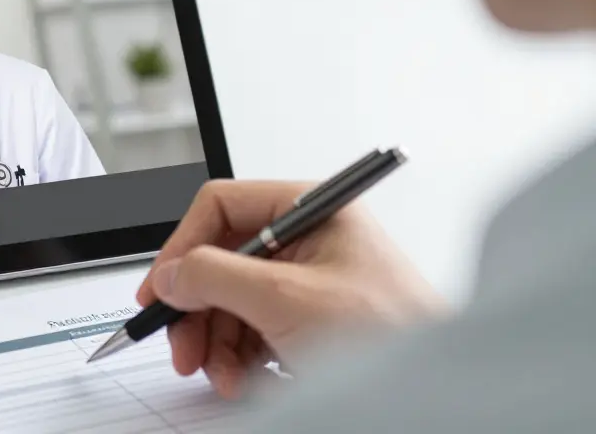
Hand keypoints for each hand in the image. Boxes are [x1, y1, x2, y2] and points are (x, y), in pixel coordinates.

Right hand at [136, 180, 445, 399]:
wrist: (439, 392)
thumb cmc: (391, 334)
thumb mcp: (286, 299)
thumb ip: (216, 277)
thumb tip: (172, 274)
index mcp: (310, 209)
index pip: (221, 207)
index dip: (182, 248)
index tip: (160, 290)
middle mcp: (308, 238)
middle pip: (220, 259)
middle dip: (197, 308)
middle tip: (181, 346)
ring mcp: (308, 280)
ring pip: (231, 300)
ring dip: (215, 341)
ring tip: (220, 375)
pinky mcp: (309, 320)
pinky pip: (253, 328)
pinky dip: (238, 356)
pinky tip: (242, 379)